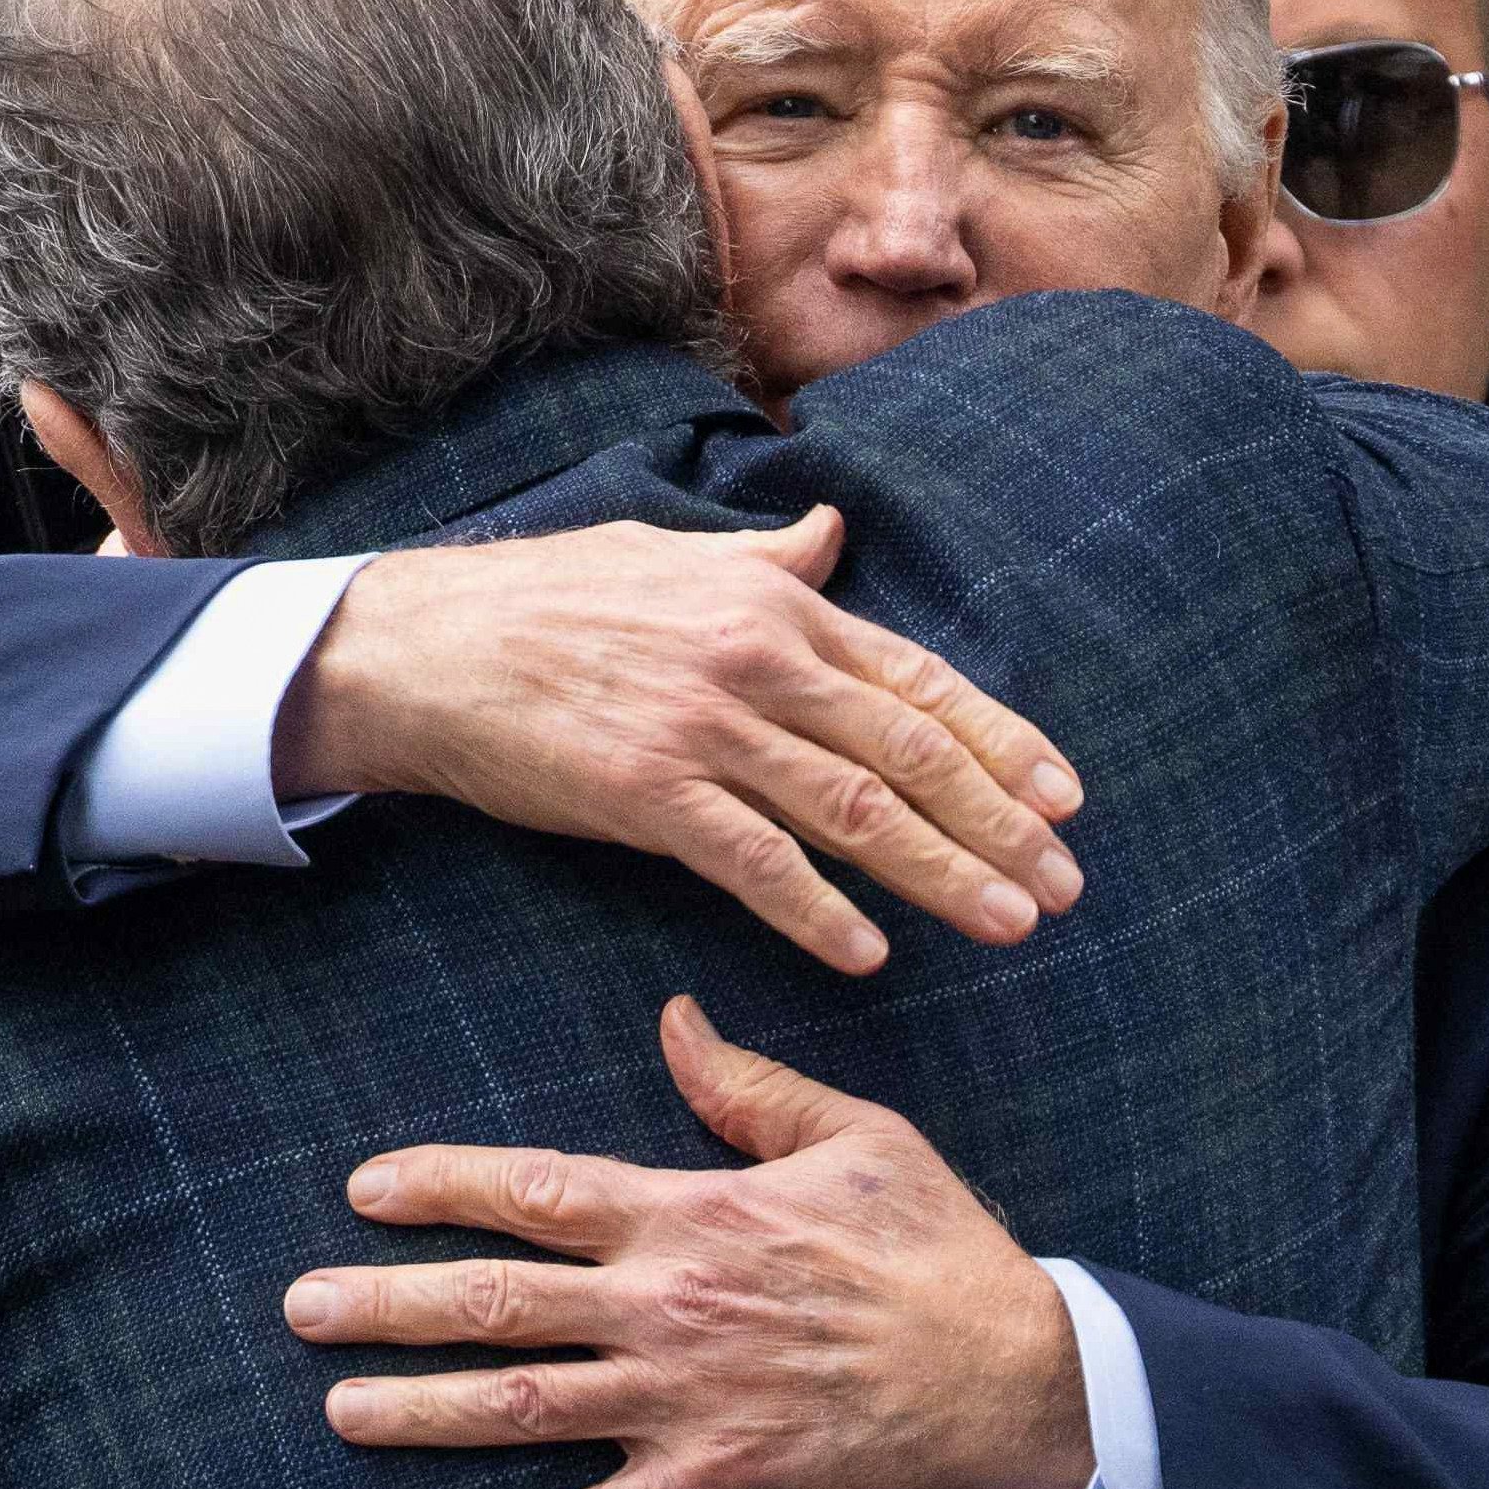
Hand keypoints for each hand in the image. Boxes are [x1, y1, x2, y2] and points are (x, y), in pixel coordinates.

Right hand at [274, 509, 1083, 972]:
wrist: (423, 643)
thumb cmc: (544, 599)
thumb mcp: (670, 556)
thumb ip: (766, 561)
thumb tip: (831, 535)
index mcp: (774, 604)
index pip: (920, 679)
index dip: (1001, 743)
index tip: (1065, 798)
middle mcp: (757, 659)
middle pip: (909, 751)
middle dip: (1000, 823)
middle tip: (1065, 884)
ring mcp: (704, 726)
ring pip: (854, 810)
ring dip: (943, 874)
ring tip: (1010, 923)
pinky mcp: (645, 791)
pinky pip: (754, 861)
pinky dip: (819, 911)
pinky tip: (870, 953)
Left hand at [284, 997, 1095, 1488]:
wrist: (1014, 1375)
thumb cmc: (937, 1247)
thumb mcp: (855, 1137)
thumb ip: (749, 1086)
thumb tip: (674, 1017)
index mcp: (692, 1213)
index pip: (537, 1188)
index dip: (441, 1186)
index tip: (363, 1188)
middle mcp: (667, 1305)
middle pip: (497, 1300)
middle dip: (387, 1301)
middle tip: (299, 1307)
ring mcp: (685, 1400)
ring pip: (524, 1408)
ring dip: (420, 1412)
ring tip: (338, 1410)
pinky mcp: (720, 1482)